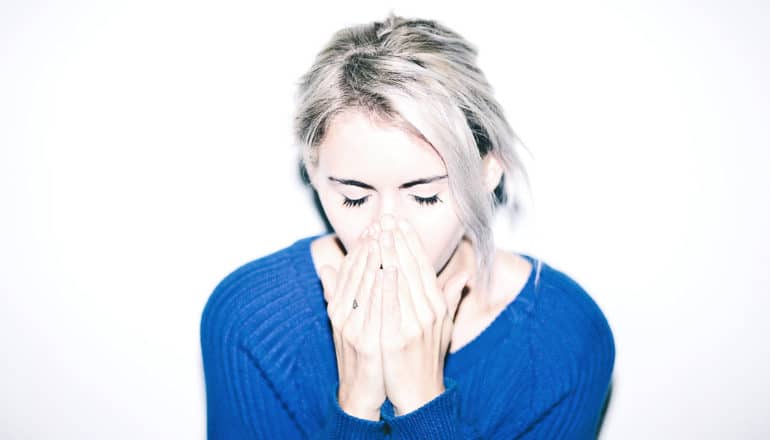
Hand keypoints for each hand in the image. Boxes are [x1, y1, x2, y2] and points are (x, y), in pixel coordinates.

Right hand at [318, 225, 385, 420]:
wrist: (363, 393)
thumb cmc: (362, 355)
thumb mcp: (346, 320)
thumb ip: (337, 291)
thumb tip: (325, 265)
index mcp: (339, 307)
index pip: (349, 268)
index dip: (361, 245)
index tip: (375, 224)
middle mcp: (342, 314)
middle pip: (356, 272)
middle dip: (370, 244)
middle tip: (382, 220)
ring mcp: (353, 328)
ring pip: (365, 284)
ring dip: (376, 257)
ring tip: (386, 234)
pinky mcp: (366, 342)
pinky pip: (375, 309)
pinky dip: (382, 287)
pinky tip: (391, 269)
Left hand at [374, 215, 469, 415]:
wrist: (418, 394)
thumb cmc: (425, 358)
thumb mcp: (442, 326)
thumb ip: (449, 298)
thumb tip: (465, 277)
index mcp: (436, 305)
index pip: (423, 265)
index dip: (411, 241)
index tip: (400, 221)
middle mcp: (429, 311)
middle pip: (412, 267)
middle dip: (398, 239)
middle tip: (387, 216)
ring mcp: (415, 324)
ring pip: (401, 281)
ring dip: (388, 253)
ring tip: (378, 232)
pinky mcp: (399, 338)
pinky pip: (392, 305)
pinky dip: (387, 284)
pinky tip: (381, 266)